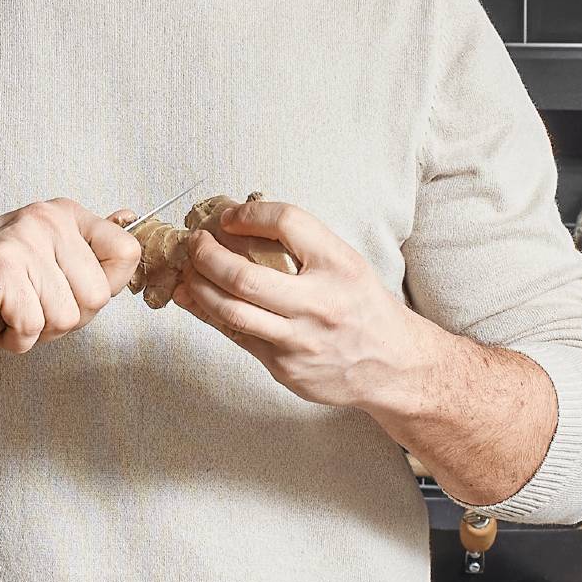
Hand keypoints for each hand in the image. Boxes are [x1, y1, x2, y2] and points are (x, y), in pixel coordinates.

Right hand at [0, 199, 139, 353]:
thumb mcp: (40, 257)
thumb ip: (85, 250)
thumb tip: (132, 220)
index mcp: (63, 215)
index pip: (126, 252)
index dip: (103, 289)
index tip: (66, 292)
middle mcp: (46, 220)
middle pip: (98, 297)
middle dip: (64, 320)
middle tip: (26, 309)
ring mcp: (23, 242)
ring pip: (65, 317)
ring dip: (34, 332)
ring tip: (6, 313)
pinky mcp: (0, 269)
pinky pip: (32, 326)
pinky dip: (12, 340)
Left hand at [164, 199, 430, 413]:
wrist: (392, 363)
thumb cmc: (363, 306)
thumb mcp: (345, 262)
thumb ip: (301, 243)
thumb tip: (239, 224)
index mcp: (339, 265)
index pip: (287, 223)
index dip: (249, 214)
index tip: (229, 215)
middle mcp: (320, 303)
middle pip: (244, 276)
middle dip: (206, 255)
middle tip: (194, 243)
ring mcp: (300, 340)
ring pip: (230, 311)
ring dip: (199, 286)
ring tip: (189, 270)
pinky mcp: (285, 367)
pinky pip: (237, 336)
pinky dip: (210, 313)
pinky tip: (197, 297)